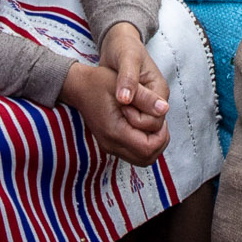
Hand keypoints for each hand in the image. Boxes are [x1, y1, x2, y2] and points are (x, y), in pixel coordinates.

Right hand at [61, 23, 170, 165]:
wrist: (77, 87)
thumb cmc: (98, 81)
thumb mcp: (122, 84)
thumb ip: (145, 97)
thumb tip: (165, 108)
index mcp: (114, 131)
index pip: (148, 147)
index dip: (160, 134)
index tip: (158, 115)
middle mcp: (111, 144)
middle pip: (147, 158)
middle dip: (159, 140)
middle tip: (158, 119)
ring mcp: (110, 146)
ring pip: (143, 159)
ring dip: (153, 143)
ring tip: (151, 121)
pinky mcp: (110, 144)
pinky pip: (134, 154)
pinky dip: (144, 143)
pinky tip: (142, 125)